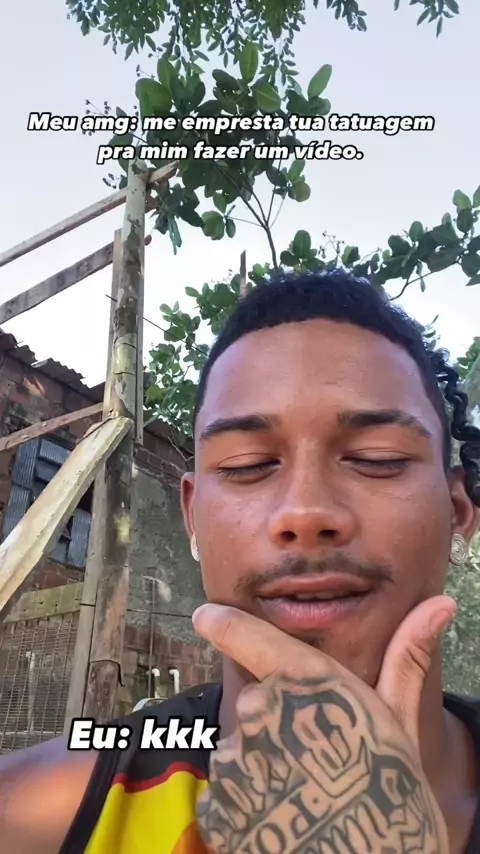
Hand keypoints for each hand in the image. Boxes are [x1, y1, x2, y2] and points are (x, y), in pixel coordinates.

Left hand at [192, 595, 455, 853]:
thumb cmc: (391, 796)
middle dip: (275, 730)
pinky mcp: (221, 806)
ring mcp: (239, 760)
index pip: (249, 638)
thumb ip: (406, 659)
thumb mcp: (400, 724)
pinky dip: (247, 807)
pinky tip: (282, 819)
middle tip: (314, 765)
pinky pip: (226, 795)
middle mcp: (265, 711)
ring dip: (262, 771)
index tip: (206, 616)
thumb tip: (441, 602)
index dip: (224, 625)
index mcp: (307, 684)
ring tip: (302, 797)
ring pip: (240, 753)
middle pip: (256, 709)